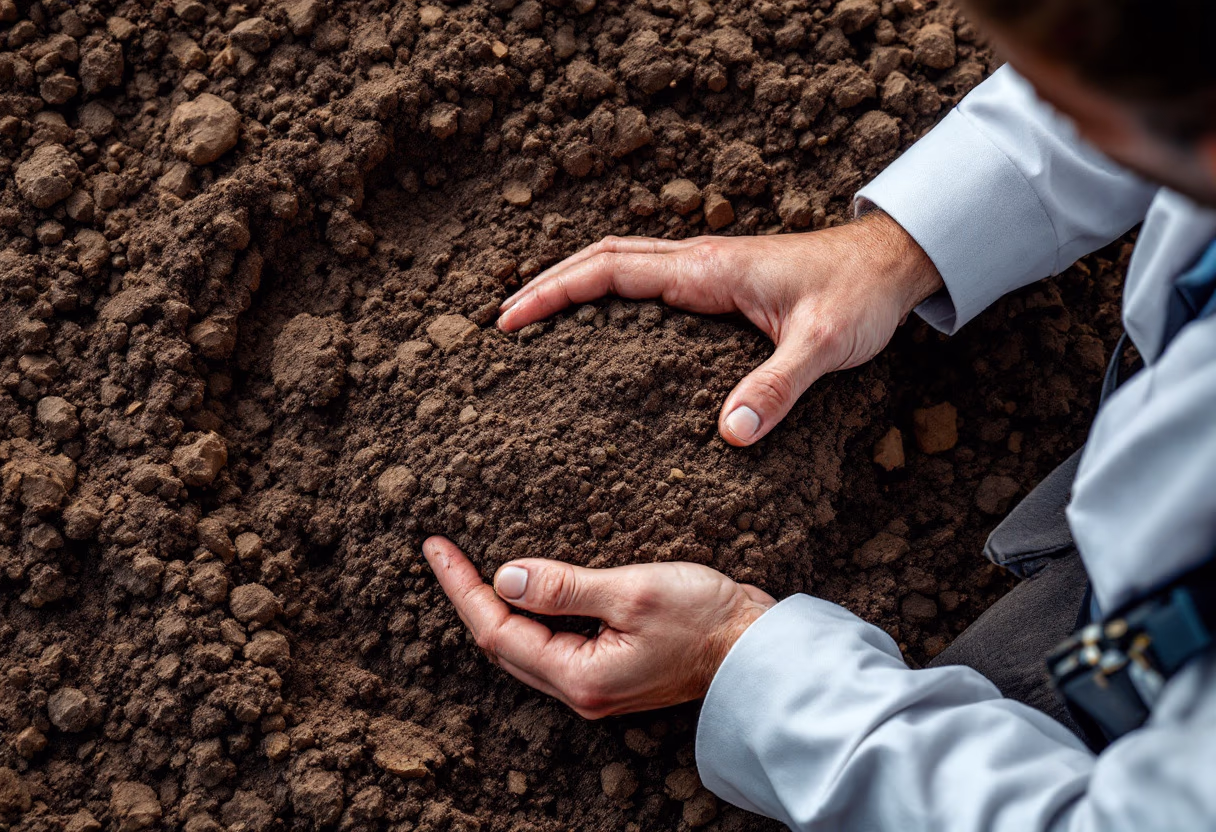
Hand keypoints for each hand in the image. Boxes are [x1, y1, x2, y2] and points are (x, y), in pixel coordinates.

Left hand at [422, 536, 776, 717]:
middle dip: (469, 598)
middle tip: (444, 552)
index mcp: (580, 676)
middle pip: (502, 646)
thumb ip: (565, 587)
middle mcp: (580, 692)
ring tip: (467, 570)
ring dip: (493, 609)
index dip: (463, 588)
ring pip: (522, 648)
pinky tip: (519, 592)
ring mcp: (594, 687)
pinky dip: (525, 617)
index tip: (437, 548)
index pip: (497, 631)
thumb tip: (505, 577)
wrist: (756, 648)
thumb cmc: (706, 617)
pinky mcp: (608, 674)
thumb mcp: (632, 591)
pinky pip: (547, 647)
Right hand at [497, 211, 942, 445]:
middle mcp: (698, 264)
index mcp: (707, 271)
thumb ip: (777, 387)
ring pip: (621, 266)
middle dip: (548, 285)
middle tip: (505, 322)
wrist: (890, 265)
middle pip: (601, 260)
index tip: (512, 319)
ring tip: (536, 324)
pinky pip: (647, 286)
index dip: (555, 292)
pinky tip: (602, 333)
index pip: (610, 270)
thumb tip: (729, 434)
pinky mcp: (718, 287)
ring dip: (574, 286)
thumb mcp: (824, 345)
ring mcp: (706, 272)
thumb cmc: (858, 297)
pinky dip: (609, 297)